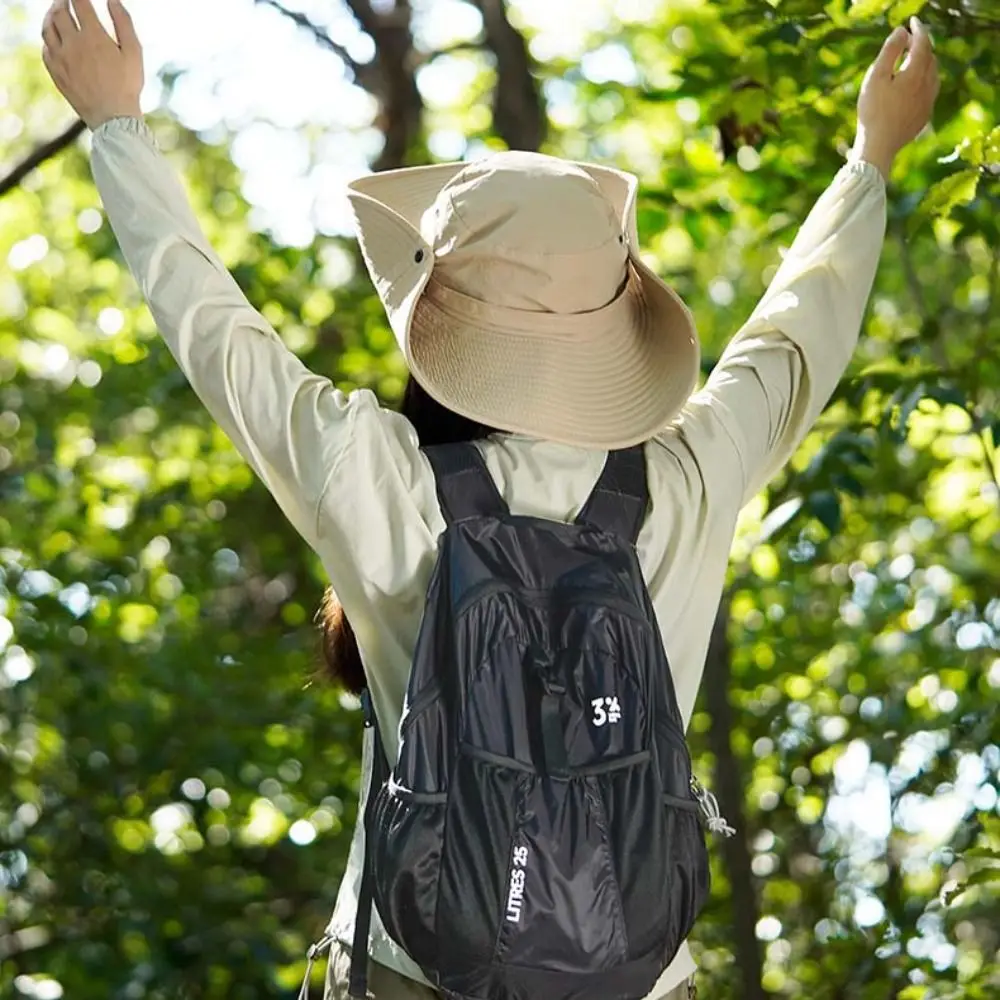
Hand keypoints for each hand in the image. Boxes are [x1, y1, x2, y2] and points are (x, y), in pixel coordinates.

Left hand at [41, 0, 143, 129]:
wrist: (113, 118)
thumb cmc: (128, 85)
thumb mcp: (134, 53)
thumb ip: (123, 23)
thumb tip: (112, 0)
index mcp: (93, 36)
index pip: (79, 3)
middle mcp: (73, 44)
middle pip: (58, 12)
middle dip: (61, 2)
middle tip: (66, 0)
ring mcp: (61, 58)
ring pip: (47, 28)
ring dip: (50, 16)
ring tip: (56, 13)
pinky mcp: (55, 72)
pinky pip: (45, 48)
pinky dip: (49, 38)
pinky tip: (55, 38)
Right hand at [852, 17, 939, 178]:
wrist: (879, 146)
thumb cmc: (873, 112)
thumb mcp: (875, 77)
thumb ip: (889, 51)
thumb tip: (901, 31)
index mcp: (916, 73)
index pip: (923, 43)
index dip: (918, 30)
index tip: (911, 23)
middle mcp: (928, 85)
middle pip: (930, 57)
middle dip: (921, 46)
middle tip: (906, 42)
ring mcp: (928, 101)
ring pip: (932, 74)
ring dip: (924, 63)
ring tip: (911, 61)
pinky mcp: (924, 115)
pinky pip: (930, 91)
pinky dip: (924, 80)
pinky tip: (913, 85)